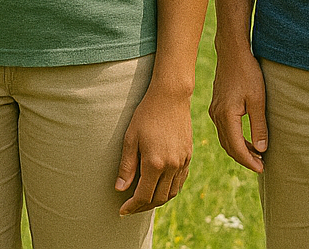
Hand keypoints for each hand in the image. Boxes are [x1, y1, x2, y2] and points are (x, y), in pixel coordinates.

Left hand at [116, 87, 192, 214]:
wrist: (171, 97)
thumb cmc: (146, 115)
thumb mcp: (130, 138)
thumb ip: (126, 166)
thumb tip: (120, 189)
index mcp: (155, 163)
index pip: (143, 195)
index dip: (132, 206)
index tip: (122, 211)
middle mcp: (172, 166)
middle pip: (158, 198)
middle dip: (143, 206)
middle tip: (130, 207)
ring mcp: (182, 162)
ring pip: (171, 193)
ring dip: (157, 200)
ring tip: (143, 200)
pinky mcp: (189, 156)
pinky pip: (180, 182)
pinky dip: (170, 190)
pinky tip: (160, 187)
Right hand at [208, 44, 267, 173]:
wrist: (232, 53)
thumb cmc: (247, 73)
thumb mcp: (258, 100)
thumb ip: (259, 126)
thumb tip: (261, 149)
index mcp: (226, 115)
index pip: (236, 147)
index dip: (249, 161)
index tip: (262, 169)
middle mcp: (217, 115)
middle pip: (229, 146)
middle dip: (244, 158)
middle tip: (261, 165)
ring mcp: (215, 111)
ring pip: (225, 139)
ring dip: (239, 150)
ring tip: (257, 155)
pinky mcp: (217, 106)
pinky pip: (224, 130)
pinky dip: (235, 139)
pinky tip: (247, 140)